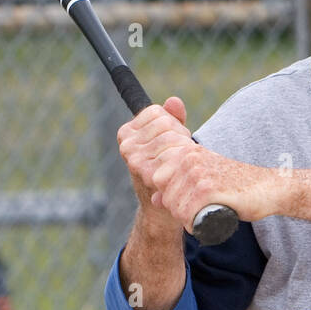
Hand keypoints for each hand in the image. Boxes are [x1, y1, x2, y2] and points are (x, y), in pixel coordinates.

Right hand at [117, 96, 193, 220]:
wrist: (162, 208)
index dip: (171, 124)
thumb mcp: (168, 139)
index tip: (171, 140)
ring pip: (171, 137)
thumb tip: (174, 101)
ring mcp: (135, 159)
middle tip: (178, 155)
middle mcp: (127, 145)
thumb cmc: (167, 170)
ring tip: (179, 164)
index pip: (156, 112)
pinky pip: (174, 153)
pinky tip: (179, 173)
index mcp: (127, 133)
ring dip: (183, 149)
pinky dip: (182, 160)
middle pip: (166, 123)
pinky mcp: (148, 173)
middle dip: (179, 136)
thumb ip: (172, 118)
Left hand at [149, 144, 280, 231]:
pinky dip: (193, 225)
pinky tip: (206, 221)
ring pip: (174, 207)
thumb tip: (153, 200)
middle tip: (199, 209)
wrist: (268, 188)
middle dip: (177, 207)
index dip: (170, 193)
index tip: (190, 197)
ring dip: (186, 218)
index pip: (157, 177)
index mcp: (188, 151)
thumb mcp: (205, 177)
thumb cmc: (236, 184)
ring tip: (205, 214)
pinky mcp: (208, 191)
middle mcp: (191, 159)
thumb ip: (178, 183)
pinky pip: (186, 215)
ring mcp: (199, 173)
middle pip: (164, 194)